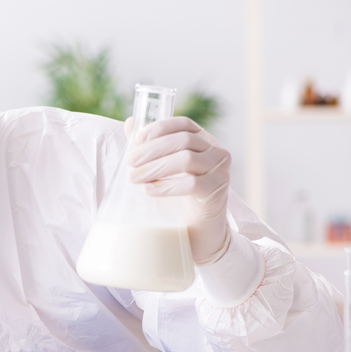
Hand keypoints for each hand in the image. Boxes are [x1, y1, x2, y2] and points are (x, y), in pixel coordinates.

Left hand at [124, 116, 230, 263]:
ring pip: (187, 160)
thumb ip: (150, 145)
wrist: (198, 228)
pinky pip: (192, 184)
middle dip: (152, 150)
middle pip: (183, 141)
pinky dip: (167, 186)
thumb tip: (130, 123)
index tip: (137, 138)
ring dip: (155, 168)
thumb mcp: (164, 167)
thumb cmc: (180, 194)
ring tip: (134, 178)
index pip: (184, 124)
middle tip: (130, 162)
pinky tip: (149, 191)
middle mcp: (216, 151)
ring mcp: (220, 171)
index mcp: (204, 140)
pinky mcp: (217, 191)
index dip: (160, 127)